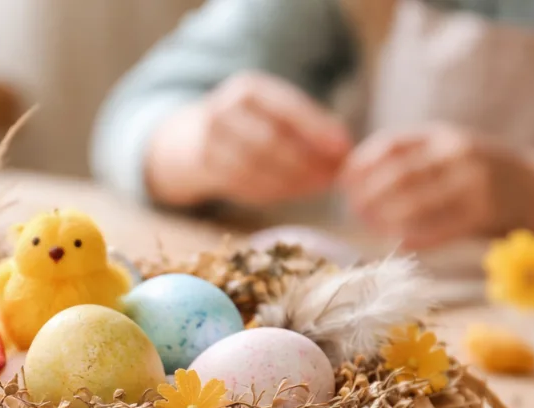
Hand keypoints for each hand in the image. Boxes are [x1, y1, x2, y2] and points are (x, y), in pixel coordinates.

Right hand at [145, 71, 351, 206]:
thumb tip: (346, 151)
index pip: (288, 109)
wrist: (187, 138)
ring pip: (257, 167)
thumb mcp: (273, 112)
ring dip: (292, 182)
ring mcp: (209, 139)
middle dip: (307, 162)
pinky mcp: (204, 167)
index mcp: (248, 88)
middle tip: (332, 178)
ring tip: (317, 187)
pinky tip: (293, 192)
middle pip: (272, 141)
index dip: (318, 130)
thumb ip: (307, 126)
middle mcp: (224, 109)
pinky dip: (273, 192)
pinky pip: (244, 185)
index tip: (345, 149)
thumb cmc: (248, 124)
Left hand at [339, 125, 533, 247]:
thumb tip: (355, 174)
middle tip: (353, 210)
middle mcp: (458, 154)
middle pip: (398, 175)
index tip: (344, 180)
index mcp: (444, 135)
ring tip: (370, 227)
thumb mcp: (451, 151)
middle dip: (369, 195)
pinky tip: (401, 243)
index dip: (361, 163)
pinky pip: (440, 229)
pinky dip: (416, 238)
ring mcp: (473, 183)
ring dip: (386, 219)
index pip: (391, 143)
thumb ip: (414, 158)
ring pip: (415, 204)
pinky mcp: (484, 213)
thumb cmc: (484, 173)